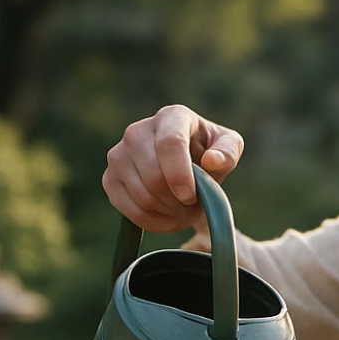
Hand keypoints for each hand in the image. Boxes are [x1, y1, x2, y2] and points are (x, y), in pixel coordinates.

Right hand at [102, 105, 243, 233]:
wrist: (186, 163)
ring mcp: (119, 154)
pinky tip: (167, 218)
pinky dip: (153, 222)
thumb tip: (212, 161)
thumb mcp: (229, 147)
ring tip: (183, 210)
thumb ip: (228, 151)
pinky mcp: (110, 178)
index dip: (179, 174)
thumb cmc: (209, 152)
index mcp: (171, 117)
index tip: (191, 196)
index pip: (169, 144)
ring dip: (169, 213)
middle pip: (153, 176)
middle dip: (178, 201)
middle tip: (194, 206)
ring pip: (142, 196)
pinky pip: (129, 211)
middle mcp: (138, 131)